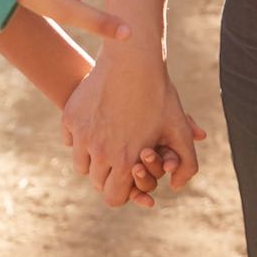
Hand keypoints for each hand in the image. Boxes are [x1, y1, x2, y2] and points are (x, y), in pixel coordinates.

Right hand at [63, 42, 206, 208]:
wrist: (132, 59)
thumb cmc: (159, 95)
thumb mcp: (180, 129)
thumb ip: (187, 164)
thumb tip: (174, 187)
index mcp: (125, 162)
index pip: (113, 198)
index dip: (122, 192)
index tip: (127, 179)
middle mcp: (99, 153)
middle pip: (96, 182)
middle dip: (108, 176)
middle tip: (119, 158)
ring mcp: (81, 135)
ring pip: (80, 164)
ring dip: (92, 159)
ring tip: (107, 143)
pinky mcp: (69, 118)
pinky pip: (70, 141)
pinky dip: (80, 139)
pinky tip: (95, 125)